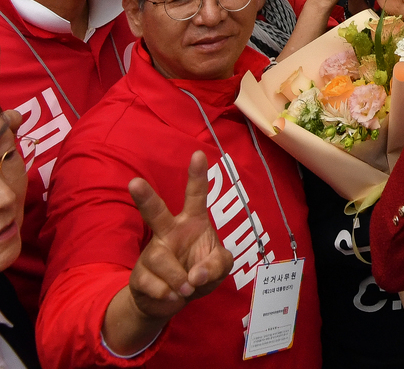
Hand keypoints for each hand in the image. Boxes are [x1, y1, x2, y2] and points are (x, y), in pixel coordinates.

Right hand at [126, 151, 233, 319]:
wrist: (173, 301)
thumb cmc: (199, 273)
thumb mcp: (219, 267)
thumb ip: (216, 266)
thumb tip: (193, 276)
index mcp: (192, 223)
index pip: (196, 196)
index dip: (197, 176)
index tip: (198, 154)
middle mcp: (169, 233)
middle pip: (155, 213)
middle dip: (145, 198)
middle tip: (134, 182)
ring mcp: (152, 252)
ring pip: (160, 258)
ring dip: (177, 277)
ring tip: (186, 288)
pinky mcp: (139, 275)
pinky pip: (152, 283)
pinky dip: (167, 293)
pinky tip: (173, 296)